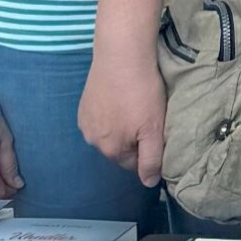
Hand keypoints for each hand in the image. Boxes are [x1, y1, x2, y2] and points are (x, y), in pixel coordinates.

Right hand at [78, 50, 168, 185]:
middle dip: (134, 139)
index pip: (134, 164)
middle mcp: (93, 140)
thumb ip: (151, 159)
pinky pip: (100, 119)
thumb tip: (149, 183)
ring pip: (109, 134)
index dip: (149, 150)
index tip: (156, 133)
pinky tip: (121, 99)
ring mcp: (85, 122)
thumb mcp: (154, 129)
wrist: (121, 56)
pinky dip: (111, 114)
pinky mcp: (83, 106)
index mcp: (112, 149)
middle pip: (120, 150)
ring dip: (122, 126)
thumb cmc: (142, 92)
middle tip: (148, 117)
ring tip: (135, 106)